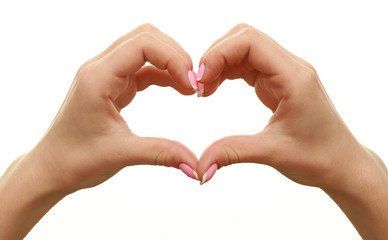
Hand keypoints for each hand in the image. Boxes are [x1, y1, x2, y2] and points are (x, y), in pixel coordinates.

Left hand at [0, 24, 198, 238]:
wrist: (53, 167)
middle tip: (193, 83)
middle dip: (174, 55)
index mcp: (97, 78)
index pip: (142, 44)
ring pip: (145, 49)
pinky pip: (143, 68)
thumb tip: (196, 165)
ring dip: (170, 62)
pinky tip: (178, 88)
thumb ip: (161, 153)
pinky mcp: (113, 85)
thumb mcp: (121, 155)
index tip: (191, 85)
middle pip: (145, 38)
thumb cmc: (75, 159)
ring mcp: (107, 75)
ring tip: (189, 87)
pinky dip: (164, 74)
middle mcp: (100, 68)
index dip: (173, 58)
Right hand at [195, 24, 387, 238]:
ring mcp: (284, 73)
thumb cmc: (319, 157)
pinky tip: (214, 88)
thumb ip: (232, 152)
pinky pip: (247, 65)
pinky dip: (227, 72)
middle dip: (215, 56)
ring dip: (219, 63)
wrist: (342, 164)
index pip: (250, 41)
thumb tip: (199, 166)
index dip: (218, 54)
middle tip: (198, 85)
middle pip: (244, 38)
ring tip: (203, 89)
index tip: (200, 81)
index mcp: (294, 77)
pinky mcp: (278, 82)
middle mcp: (290, 67)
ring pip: (244, 49)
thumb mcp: (273, 153)